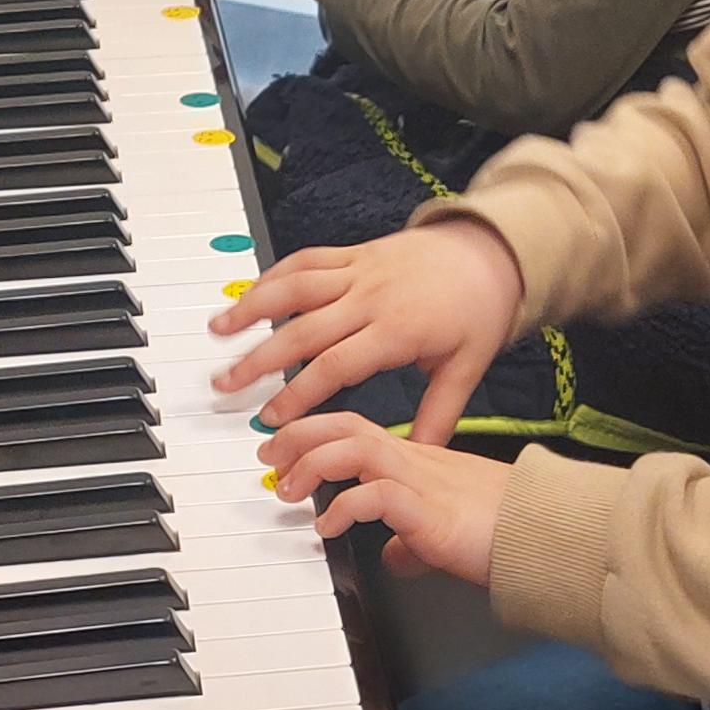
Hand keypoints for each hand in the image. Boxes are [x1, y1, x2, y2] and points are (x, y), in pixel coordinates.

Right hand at [210, 219, 524, 442]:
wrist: (491, 251)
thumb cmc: (479, 309)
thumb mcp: (467, 367)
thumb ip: (439, 415)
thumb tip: (419, 458)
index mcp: (395, 330)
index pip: (334, 366)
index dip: (297, 394)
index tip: (271, 418)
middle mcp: (370, 298)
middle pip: (301, 330)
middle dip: (258, 360)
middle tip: (225, 386)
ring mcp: (358, 272)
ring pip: (294, 288)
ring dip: (251, 308)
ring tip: (218, 330)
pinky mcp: (354, 254)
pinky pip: (305, 260)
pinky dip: (273, 276)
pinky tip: (248, 294)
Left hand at [266, 412, 515, 586]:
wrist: (542, 534)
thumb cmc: (504, 530)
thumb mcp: (444, 535)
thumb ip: (414, 541)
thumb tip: (395, 559)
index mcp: (419, 461)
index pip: (357, 429)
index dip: (313, 432)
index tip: (282, 447)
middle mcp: (416, 462)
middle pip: (346, 426)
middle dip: (298, 436)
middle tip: (269, 457)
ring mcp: (422, 482)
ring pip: (354, 448)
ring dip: (312, 464)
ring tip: (289, 490)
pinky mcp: (429, 511)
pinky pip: (376, 496)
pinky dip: (343, 508)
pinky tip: (329, 528)